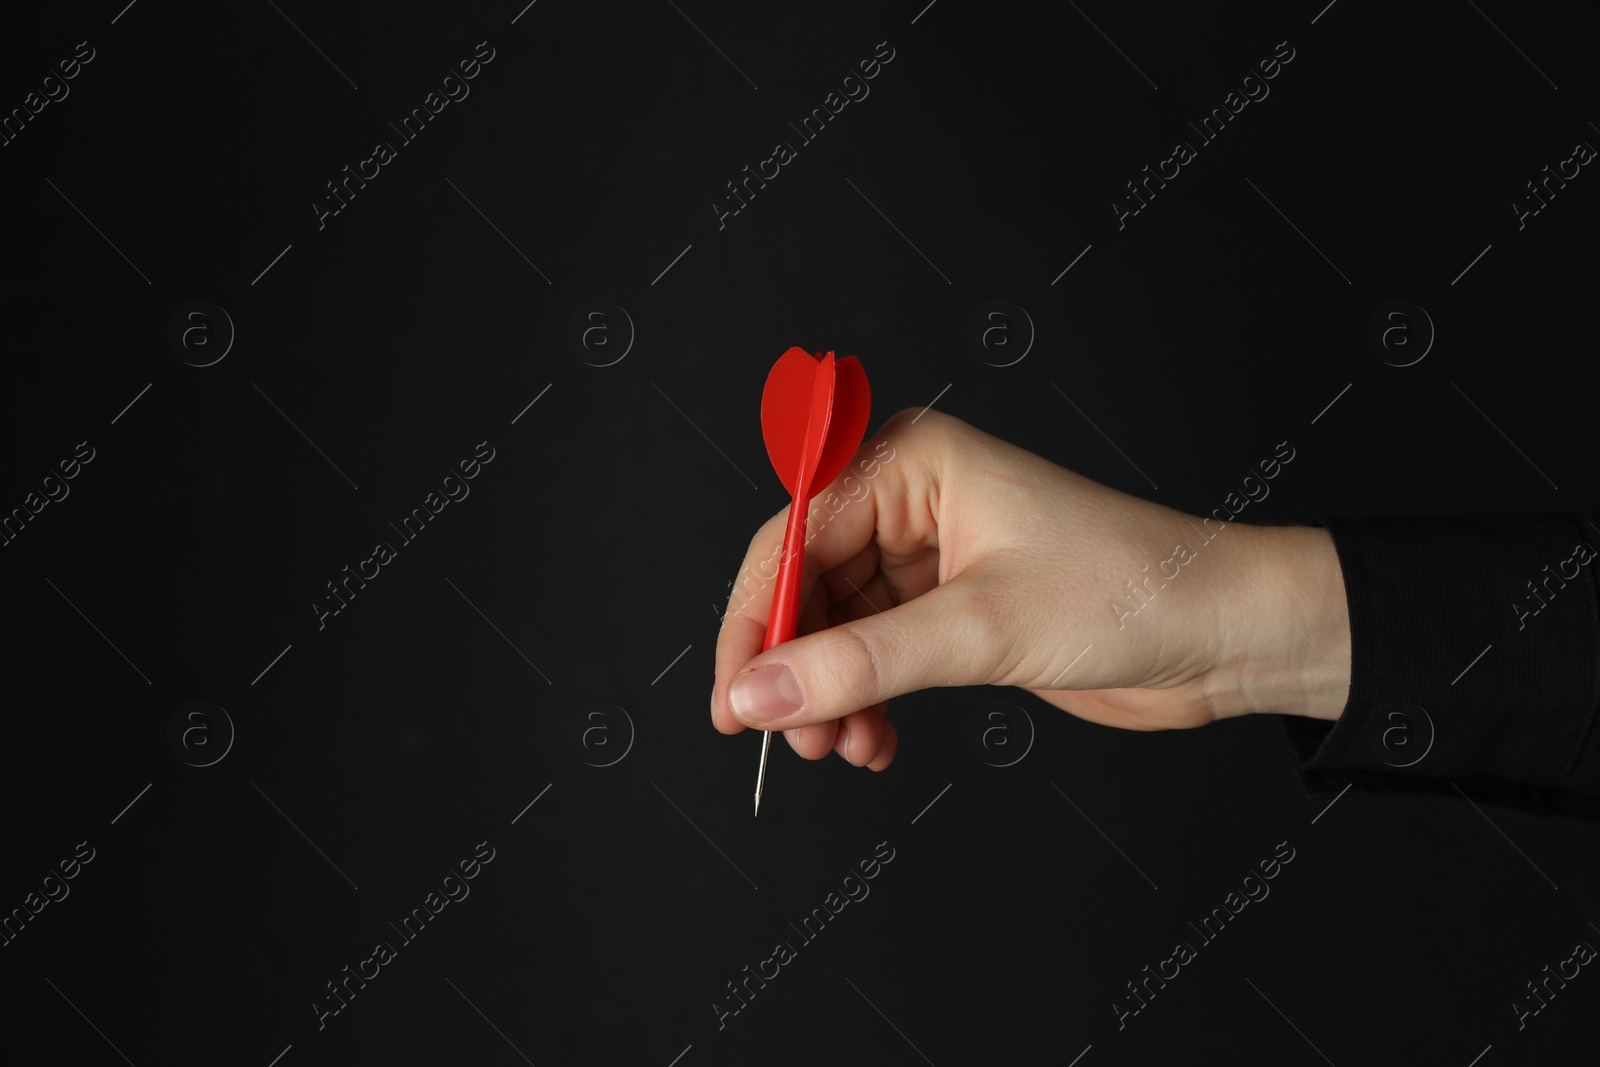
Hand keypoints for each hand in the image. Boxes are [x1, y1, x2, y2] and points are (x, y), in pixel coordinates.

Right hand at [710, 408, 1350, 770]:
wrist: (1226, 633)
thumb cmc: (1132, 589)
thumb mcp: (980, 629)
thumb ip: (858, 663)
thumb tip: (758, 692)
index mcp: (913, 462)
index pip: (791, 536)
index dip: (753, 619)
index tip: (734, 695)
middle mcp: (913, 500)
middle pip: (804, 584)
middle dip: (794, 667)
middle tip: (792, 737)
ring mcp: (931, 557)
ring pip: (835, 629)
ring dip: (830, 695)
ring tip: (845, 747)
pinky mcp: (951, 608)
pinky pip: (874, 655)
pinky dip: (864, 702)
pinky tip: (877, 741)